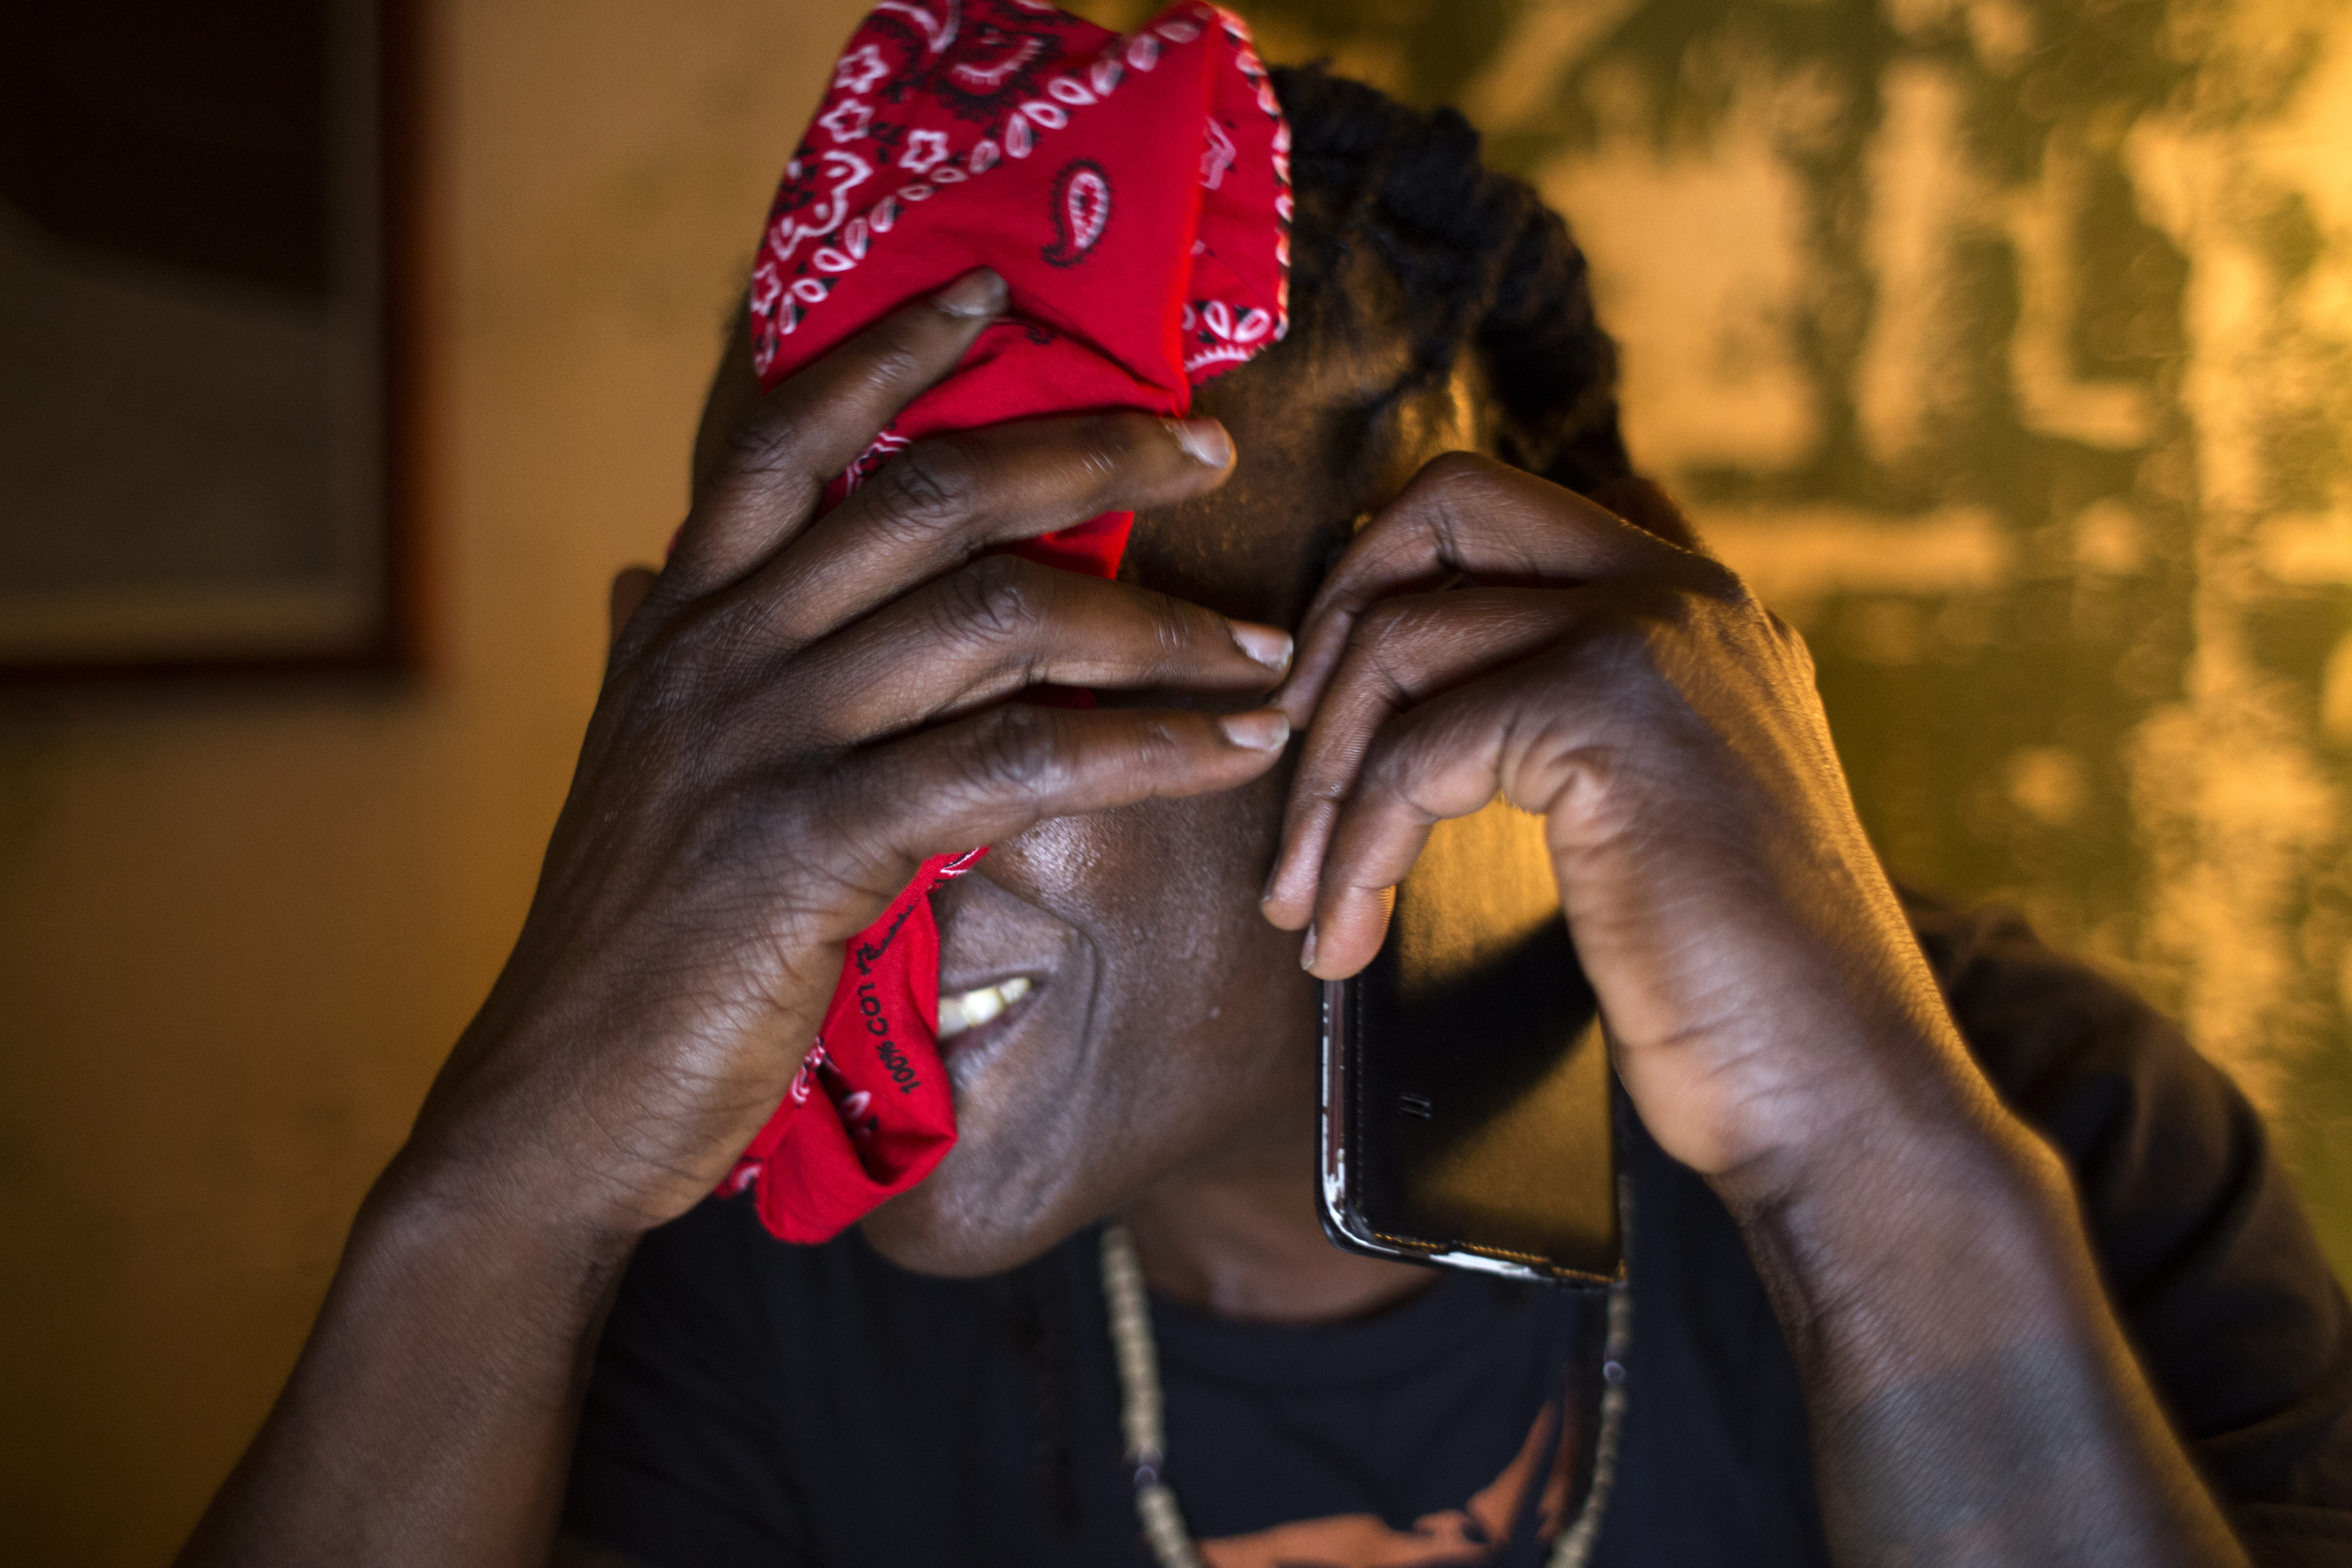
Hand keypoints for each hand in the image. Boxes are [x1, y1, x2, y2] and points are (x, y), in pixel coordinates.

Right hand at [402, 270, 1294, 1238]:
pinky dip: (1145, 751)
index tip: (997, 289)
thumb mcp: (632, 764)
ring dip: (1159, 626)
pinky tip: (1227, 755)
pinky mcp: (816, 844)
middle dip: (1090, 450)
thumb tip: (643, 566)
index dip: (896, 349)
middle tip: (1210, 441)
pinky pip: (1017, 764)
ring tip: (1267, 648)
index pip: (792, 434)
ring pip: (999, 619)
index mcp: (683, 617)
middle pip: (931, 495)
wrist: (556, 1098)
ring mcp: (765, 740)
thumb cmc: (626, 937)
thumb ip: (657, 653)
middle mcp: (720, 650)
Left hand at [1260, 454, 1988, 1198]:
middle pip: (1442, 507)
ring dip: (1319, 783)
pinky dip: (1355, 851)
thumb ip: (1566, 725)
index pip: (1492, 511)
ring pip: (1400, 642)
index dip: (1379, 589)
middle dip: (1330, 629)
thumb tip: (1413, 711)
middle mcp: (1682, 594)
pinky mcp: (1608, 719)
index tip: (1321, 716)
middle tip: (1281, 763)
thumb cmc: (1733, 986)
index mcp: (1694, 604)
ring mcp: (1650, 642)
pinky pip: (1414, 754)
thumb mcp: (1651, 813)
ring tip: (1301, 902)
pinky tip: (1345, 940)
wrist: (1834, 1088)